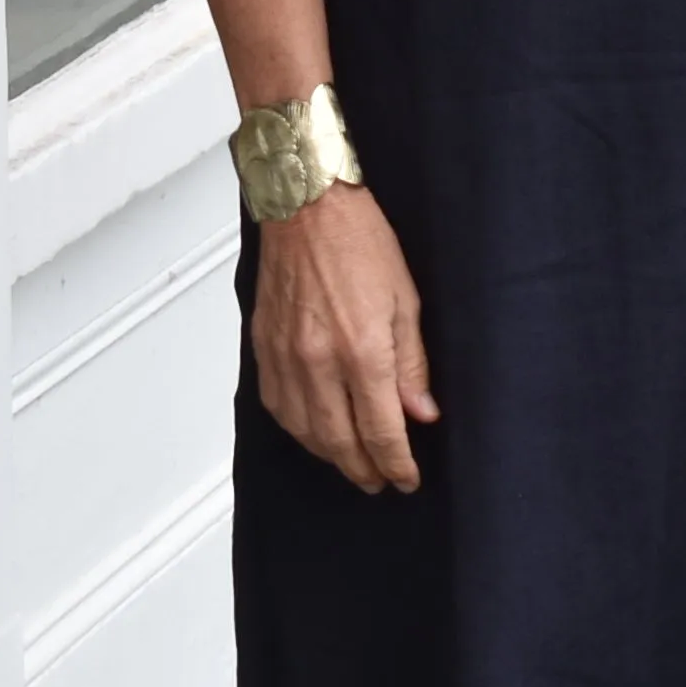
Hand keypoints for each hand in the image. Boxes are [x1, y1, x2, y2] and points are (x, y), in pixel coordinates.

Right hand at [252, 183, 439, 492]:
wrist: (306, 205)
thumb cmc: (358, 240)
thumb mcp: (405, 301)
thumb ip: (412, 365)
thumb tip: (421, 413)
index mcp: (362, 350)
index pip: (382, 430)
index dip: (397, 463)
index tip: (407, 478)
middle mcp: (319, 361)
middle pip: (341, 442)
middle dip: (365, 470)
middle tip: (382, 481)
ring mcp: (286, 358)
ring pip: (306, 432)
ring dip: (332, 456)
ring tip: (353, 463)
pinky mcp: (264, 348)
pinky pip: (278, 407)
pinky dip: (299, 431)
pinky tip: (315, 432)